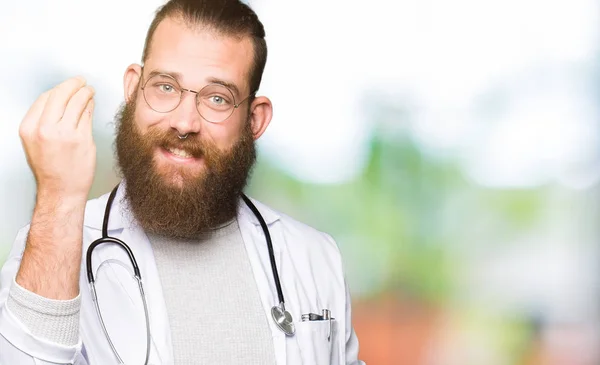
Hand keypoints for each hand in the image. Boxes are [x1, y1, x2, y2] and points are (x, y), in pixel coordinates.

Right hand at [19, 76, 95, 201]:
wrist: (61, 190)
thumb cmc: (51, 167)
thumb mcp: (35, 141)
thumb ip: (44, 120)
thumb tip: (60, 98)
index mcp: (29, 128)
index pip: (44, 98)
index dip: (58, 89)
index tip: (66, 86)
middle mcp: (45, 129)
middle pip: (61, 95)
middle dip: (73, 84)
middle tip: (81, 81)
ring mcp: (65, 133)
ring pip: (77, 102)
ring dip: (85, 93)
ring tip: (89, 91)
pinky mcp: (82, 139)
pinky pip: (88, 114)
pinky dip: (91, 105)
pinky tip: (92, 103)